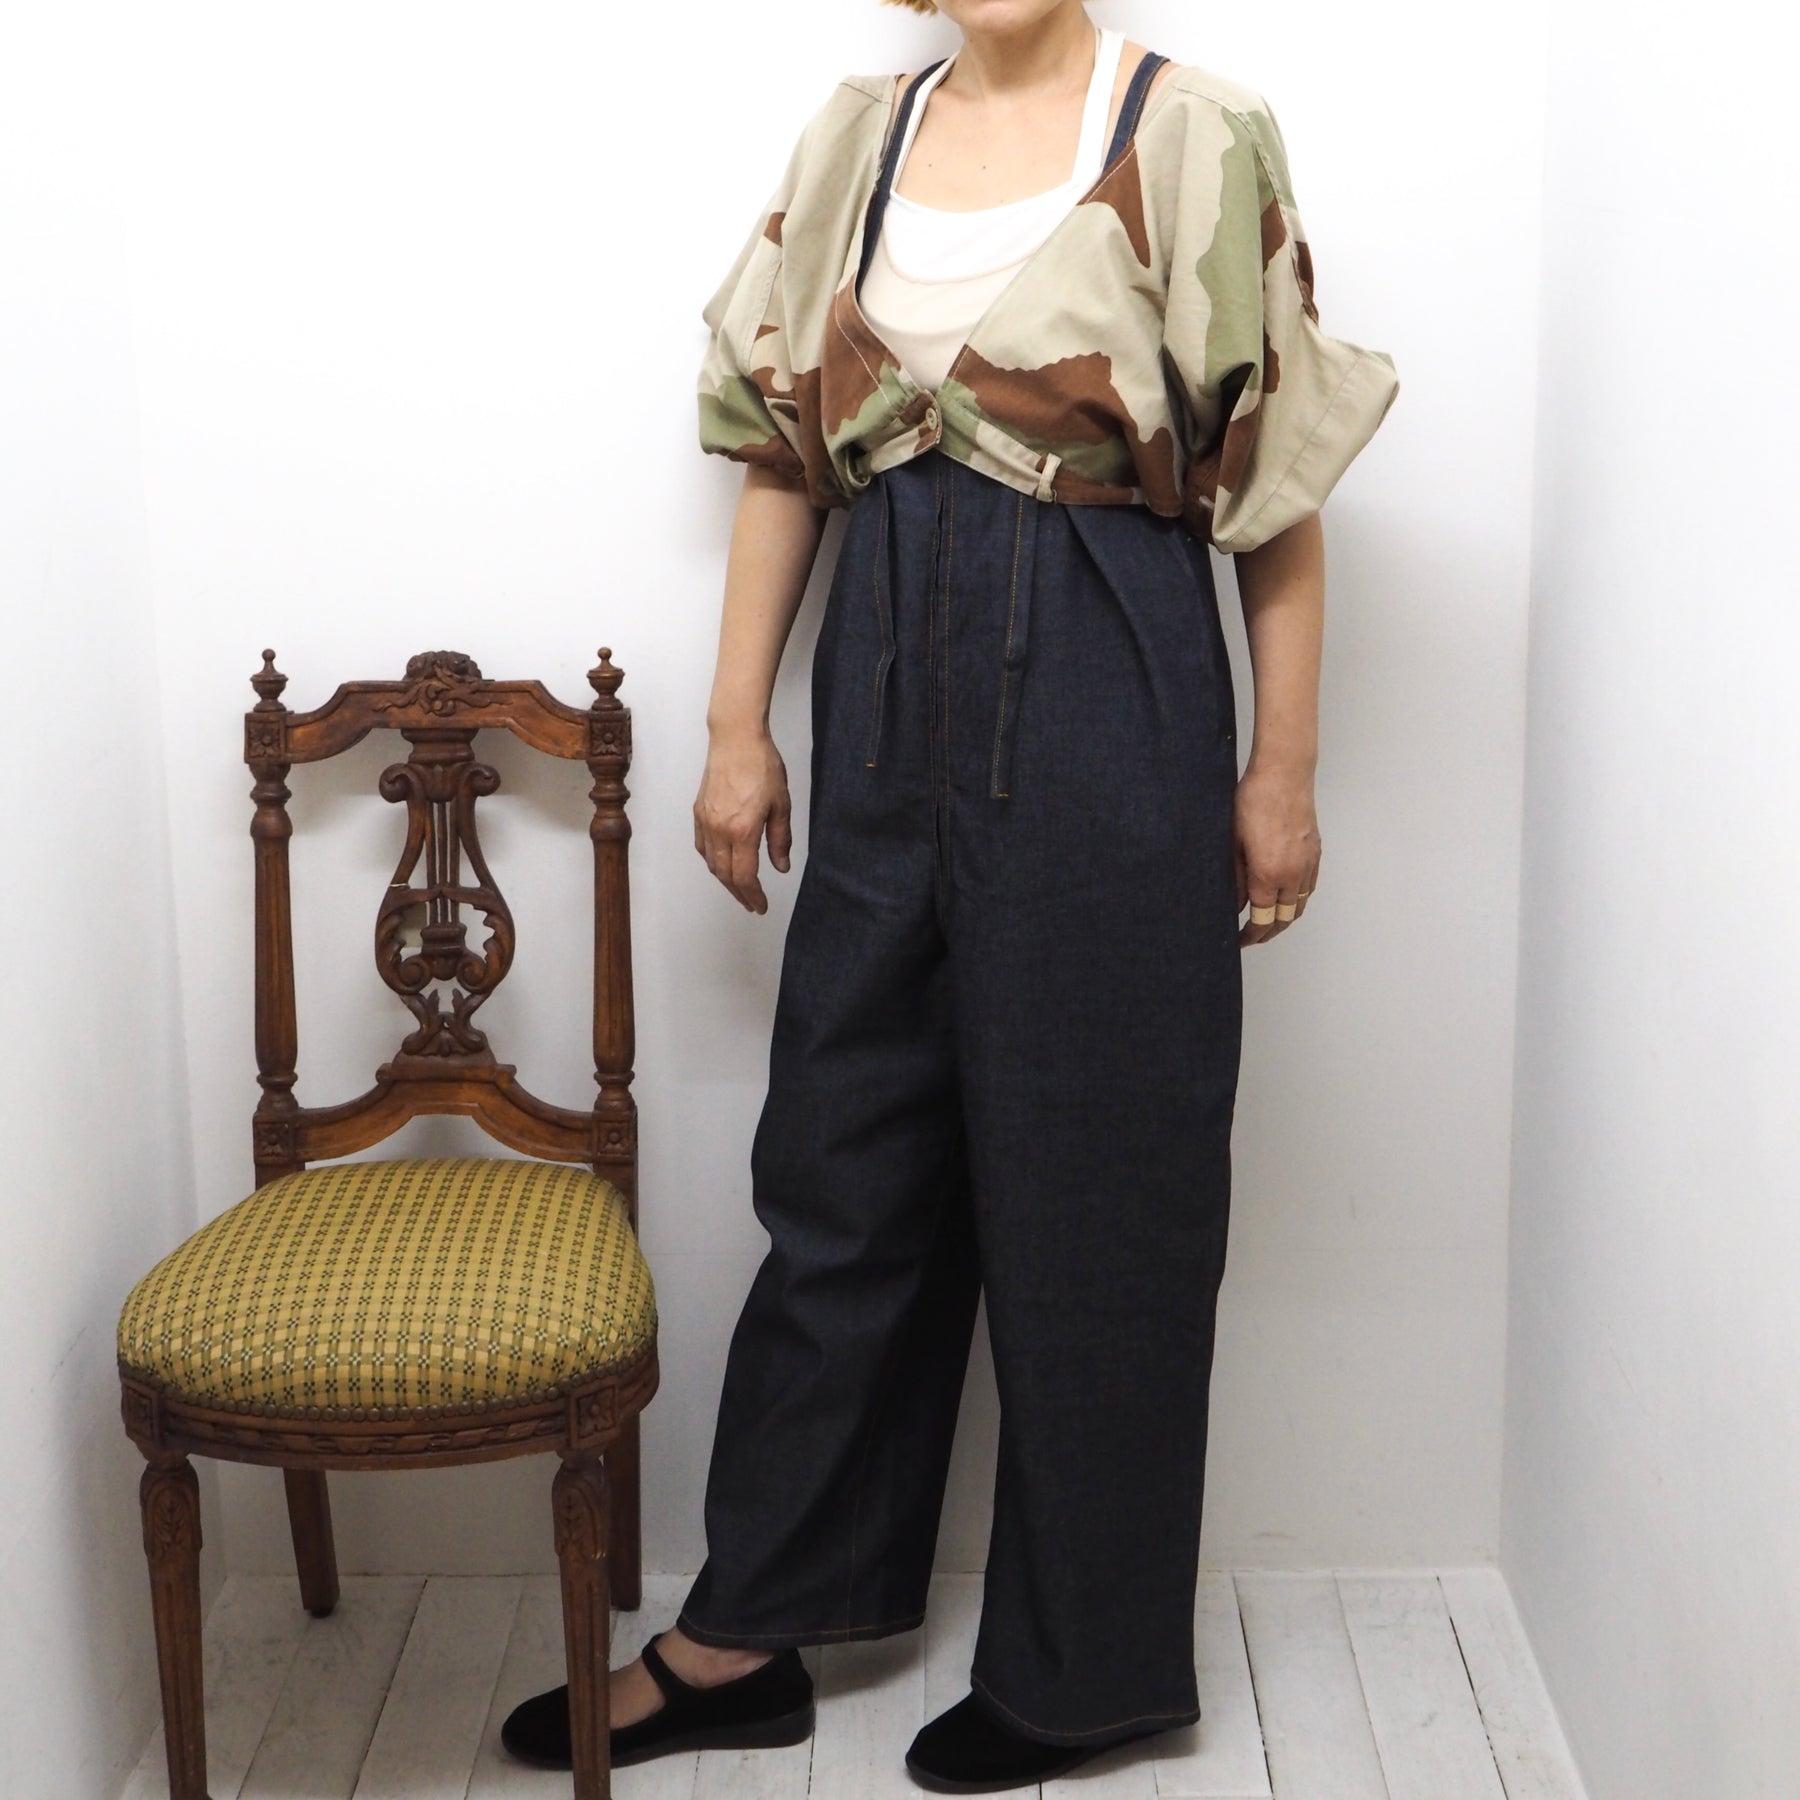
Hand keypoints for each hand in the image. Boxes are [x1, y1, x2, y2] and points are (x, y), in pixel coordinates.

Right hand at [694, 727, 792, 913]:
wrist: (736, 739)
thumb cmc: (761, 766)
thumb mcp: (781, 804)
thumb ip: (780, 839)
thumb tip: (781, 866)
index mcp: (742, 830)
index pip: (745, 876)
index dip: (753, 895)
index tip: (760, 905)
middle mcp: (719, 830)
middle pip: (725, 875)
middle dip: (739, 893)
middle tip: (752, 903)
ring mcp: (705, 821)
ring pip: (711, 863)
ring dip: (725, 881)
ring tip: (740, 889)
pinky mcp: (698, 812)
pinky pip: (702, 847)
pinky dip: (712, 862)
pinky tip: (722, 864)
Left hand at [1234, 762, 1319, 945]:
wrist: (1284, 774)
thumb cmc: (1254, 801)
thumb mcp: (1233, 842)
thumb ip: (1235, 878)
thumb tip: (1235, 903)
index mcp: (1268, 874)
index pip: (1262, 919)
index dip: (1250, 935)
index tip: (1240, 940)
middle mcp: (1293, 874)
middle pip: (1284, 919)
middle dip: (1268, 933)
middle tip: (1252, 937)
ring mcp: (1308, 864)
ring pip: (1299, 906)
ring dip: (1284, 919)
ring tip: (1267, 922)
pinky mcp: (1315, 852)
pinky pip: (1309, 887)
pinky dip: (1297, 900)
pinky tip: (1284, 898)